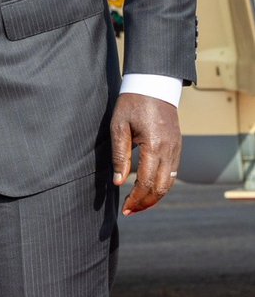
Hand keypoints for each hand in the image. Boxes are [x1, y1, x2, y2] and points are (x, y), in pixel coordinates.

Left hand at [110, 92, 181, 215]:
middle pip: (162, 188)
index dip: (136, 198)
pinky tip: (149, 189)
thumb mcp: (118, 127)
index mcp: (154, 146)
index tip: (125, 208)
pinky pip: (173, 172)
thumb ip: (120, 156)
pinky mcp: (178, 146)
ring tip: (138, 205)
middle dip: (146, 203)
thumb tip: (118, 182)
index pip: (147, 182)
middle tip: (130, 211)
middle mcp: (170, 150)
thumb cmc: (131, 104)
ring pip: (170, 182)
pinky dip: (162, 185)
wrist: (154, 84)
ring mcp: (177, 149)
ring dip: (155, 197)